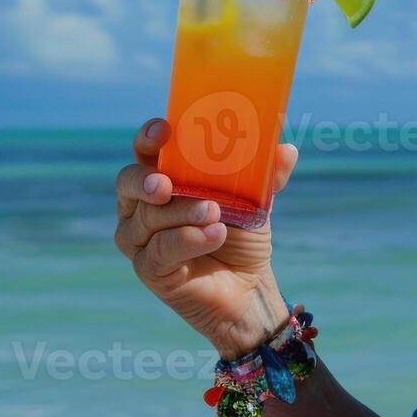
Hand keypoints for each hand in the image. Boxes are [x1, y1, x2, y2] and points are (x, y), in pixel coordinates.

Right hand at [115, 118, 298, 357]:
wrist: (250, 286)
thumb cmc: (242, 234)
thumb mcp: (256, 200)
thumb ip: (267, 175)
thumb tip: (288, 149)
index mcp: (164, 180)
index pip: (146, 153)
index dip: (149, 139)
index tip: (165, 130)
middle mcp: (142, 207)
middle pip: (128, 183)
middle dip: (146, 180)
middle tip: (167, 184)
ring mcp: (141, 240)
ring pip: (146, 218)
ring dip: (181, 213)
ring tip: (215, 212)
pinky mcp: (150, 270)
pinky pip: (159, 251)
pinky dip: (187, 240)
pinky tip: (213, 234)